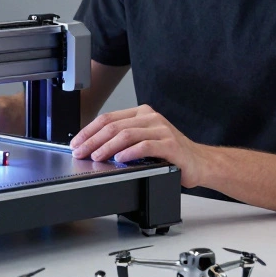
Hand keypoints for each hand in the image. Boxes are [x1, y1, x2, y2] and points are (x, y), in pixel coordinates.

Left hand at [69, 104, 205, 186]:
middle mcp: (151, 118)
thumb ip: (123, 139)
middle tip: (81, 152)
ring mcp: (162, 130)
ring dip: (107, 147)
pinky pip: (145, 146)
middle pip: (114, 126)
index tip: (76, 143)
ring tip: (96, 157)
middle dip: (93, 140)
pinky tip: (120, 159)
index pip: (108, 118)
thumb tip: (92, 147)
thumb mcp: (143, 141)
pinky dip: (129, 153)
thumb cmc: (170, 153)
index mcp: (141, 113)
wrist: (199, 162)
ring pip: (127, 134)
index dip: (88, 131)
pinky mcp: (170, 145)